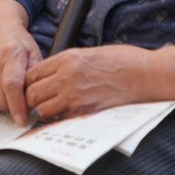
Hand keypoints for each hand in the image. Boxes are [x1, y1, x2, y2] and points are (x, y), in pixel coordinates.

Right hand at [0, 0, 41, 124]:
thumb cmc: (18, 44)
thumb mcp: (33, 54)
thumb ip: (36, 77)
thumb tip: (39, 102)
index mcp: (11, 52)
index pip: (11, 85)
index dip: (17, 106)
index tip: (22, 120)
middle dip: (10, 107)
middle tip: (17, 101)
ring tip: (5, 90)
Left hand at [24, 44, 174, 120]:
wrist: (145, 75)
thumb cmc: (122, 61)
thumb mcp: (89, 53)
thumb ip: (67, 64)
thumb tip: (52, 74)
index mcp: (67, 58)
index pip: (33, 73)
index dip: (29, 83)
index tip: (32, 88)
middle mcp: (66, 76)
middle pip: (33, 92)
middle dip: (32, 99)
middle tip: (38, 102)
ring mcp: (75, 95)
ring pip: (43, 109)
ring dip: (44, 111)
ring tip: (52, 110)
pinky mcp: (86, 111)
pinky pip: (62, 120)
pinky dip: (60, 120)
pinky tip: (66, 116)